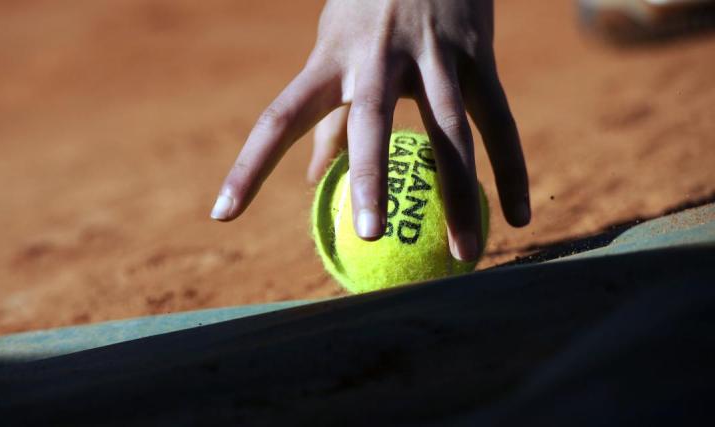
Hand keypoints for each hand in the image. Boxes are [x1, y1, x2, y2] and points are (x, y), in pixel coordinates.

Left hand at [211, 0, 529, 261]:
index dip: (248, 168)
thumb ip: (326, 114)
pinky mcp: (477, 56)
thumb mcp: (335, 47)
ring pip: (449, 129)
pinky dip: (511, 169)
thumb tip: (310, 177)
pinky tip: (517, 216)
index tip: (221, 215)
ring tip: (465, 254)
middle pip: (370, 121)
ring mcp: (432, 55)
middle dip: (371, 178)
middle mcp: (376, 57)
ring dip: (459, 194)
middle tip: (372, 236)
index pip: (279, 119)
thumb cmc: (369, 7)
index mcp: (328, 61)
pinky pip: (498, 120)